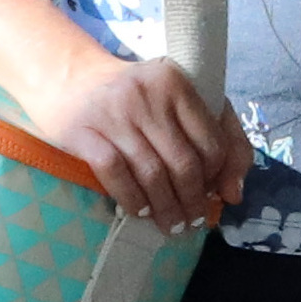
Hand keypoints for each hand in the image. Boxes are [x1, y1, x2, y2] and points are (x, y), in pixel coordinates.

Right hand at [36, 49, 247, 231]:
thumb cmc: (130, 95)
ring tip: (170, 225)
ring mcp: (114, 113)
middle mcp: (148, 95)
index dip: (217, 177)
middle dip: (192, 201)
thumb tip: (234, 194)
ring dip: (166, 208)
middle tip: (192, 221)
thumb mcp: (174, 100)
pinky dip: (132, 198)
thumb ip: (215, 135)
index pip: (212, 142)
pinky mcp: (83, 130)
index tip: (211, 195)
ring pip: (152, 173)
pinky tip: (139, 211)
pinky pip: (115, 174)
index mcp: (177, 83)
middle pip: (183, 163)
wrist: (66, 76)